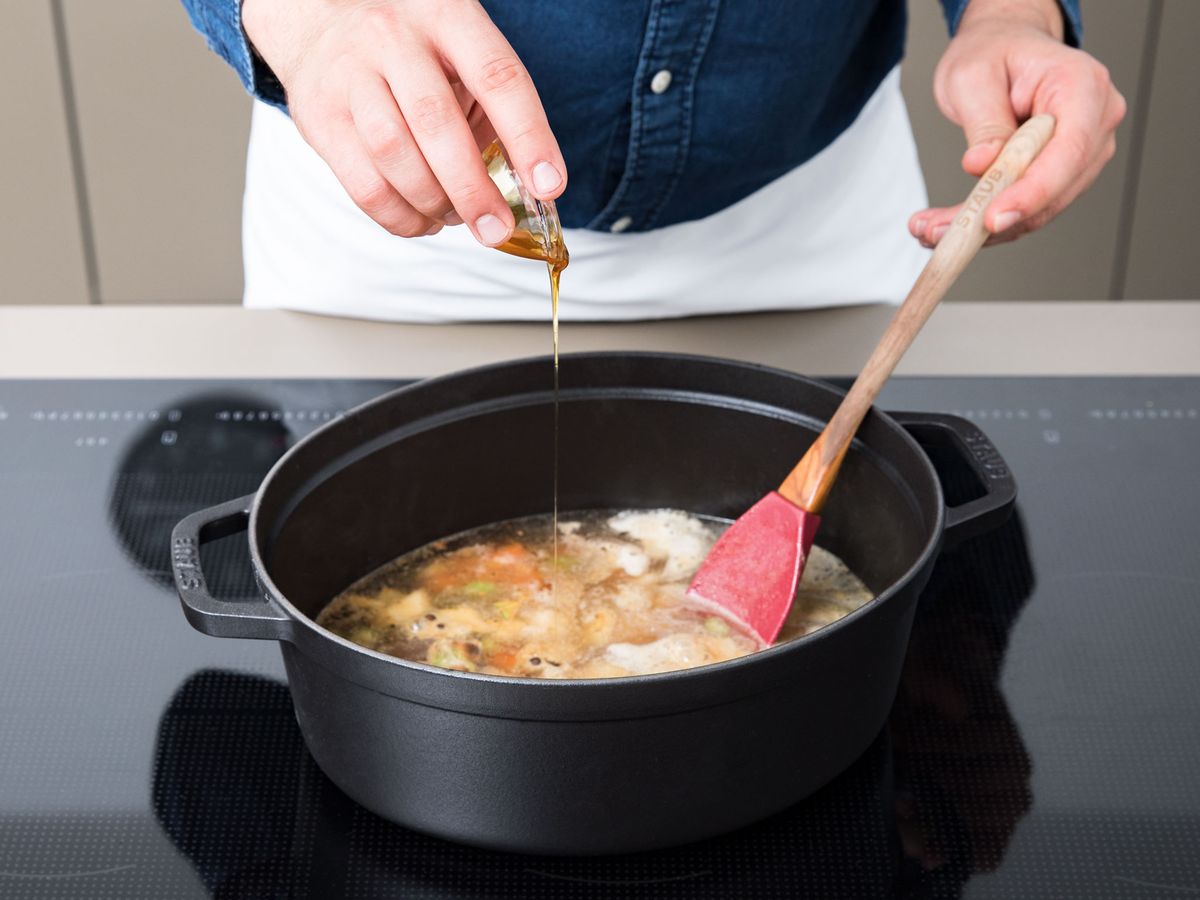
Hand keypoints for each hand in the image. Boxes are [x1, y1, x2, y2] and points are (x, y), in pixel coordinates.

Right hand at [242, 0, 565, 245]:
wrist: (319, 22)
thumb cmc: (412, 51)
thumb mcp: (460, 56)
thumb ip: (493, 111)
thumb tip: (529, 188)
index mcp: (446, 16)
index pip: (497, 77)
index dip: (528, 137)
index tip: (549, 186)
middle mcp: (393, 38)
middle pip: (436, 123)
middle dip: (472, 189)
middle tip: (495, 228)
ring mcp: (349, 75)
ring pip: (394, 155)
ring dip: (432, 202)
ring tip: (453, 217)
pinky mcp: (319, 118)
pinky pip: (364, 185)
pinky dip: (400, 217)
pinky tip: (421, 219)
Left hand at [909, 0, 1125, 247]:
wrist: (1004, 48)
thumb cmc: (993, 53)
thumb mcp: (973, 76)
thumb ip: (983, 123)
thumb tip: (983, 166)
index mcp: (1083, 86)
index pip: (1068, 151)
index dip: (1032, 192)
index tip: (993, 218)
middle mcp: (1095, 121)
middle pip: (1055, 190)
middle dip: (994, 219)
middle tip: (936, 232)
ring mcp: (1084, 152)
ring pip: (1038, 209)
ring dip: (981, 228)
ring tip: (928, 229)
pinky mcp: (1062, 175)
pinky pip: (1026, 208)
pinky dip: (985, 221)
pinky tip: (946, 226)